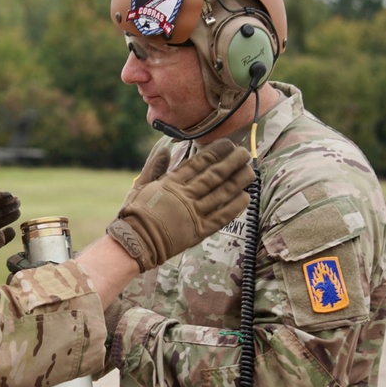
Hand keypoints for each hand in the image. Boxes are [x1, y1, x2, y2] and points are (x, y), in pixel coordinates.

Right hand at [107, 139, 253, 271]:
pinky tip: (245, 197)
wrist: (135, 242)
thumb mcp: (140, 185)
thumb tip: (164, 149)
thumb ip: (154, 166)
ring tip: (250, 171)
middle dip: (232, 162)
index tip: (228, 144)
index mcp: (171, 183)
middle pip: (215, 175)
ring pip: (222, 193)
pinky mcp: (199, 231)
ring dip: (238, 181)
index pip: (198, 163)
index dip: (216, 152)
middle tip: (244, 153)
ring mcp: (193, 213)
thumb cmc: (135, 213)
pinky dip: (235, 207)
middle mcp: (185, 196)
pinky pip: (222, 217)